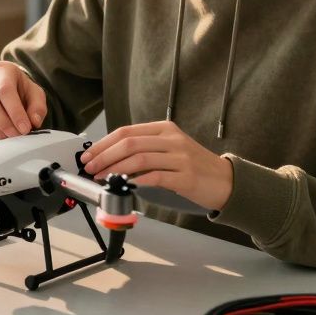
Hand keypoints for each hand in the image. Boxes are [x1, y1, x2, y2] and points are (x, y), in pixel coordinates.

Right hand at [0, 61, 46, 139]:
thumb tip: (34, 121)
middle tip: (16, 135)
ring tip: (7, 136)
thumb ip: (38, 107)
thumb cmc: (20, 92)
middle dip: (3, 122)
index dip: (15, 111)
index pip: (5, 89)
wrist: (4, 92)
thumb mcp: (35, 96)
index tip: (25, 128)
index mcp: (2, 69)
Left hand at [80, 121, 234, 211]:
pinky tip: (126, 185)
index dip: (103, 143)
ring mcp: (180, 157)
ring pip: (139, 159)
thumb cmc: (194, 166)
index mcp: (165, 129)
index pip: (126, 131)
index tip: (89, 154)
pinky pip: (156, 177)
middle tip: (90, 167)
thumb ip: (145, 149)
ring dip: (115, 169)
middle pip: (129, 143)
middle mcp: (172, 139)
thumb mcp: (170, 149)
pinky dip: (137, 181)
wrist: (225, 180)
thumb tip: (110, 158)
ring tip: (102, 178)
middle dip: (104, 156)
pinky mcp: (186, 176)